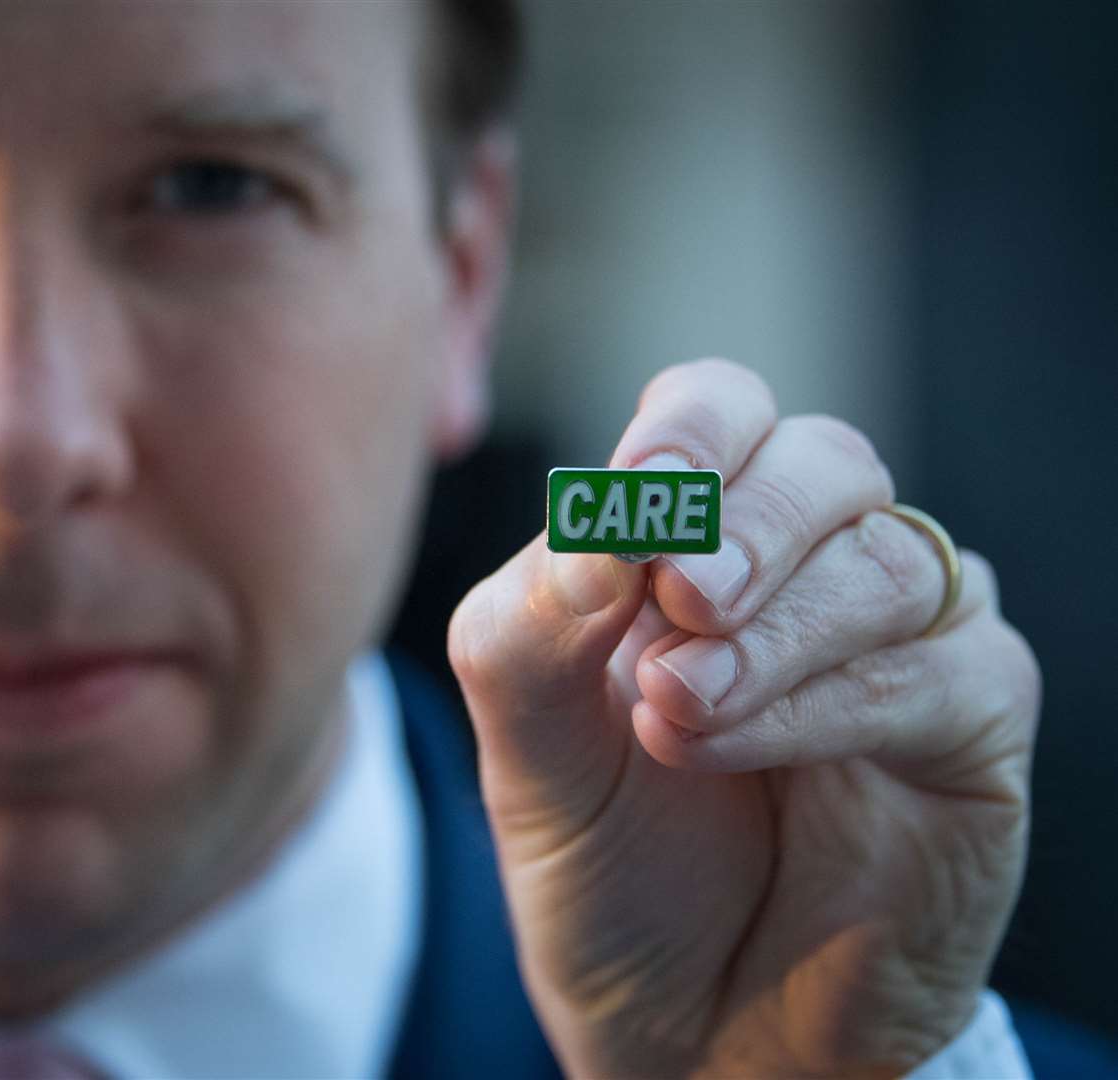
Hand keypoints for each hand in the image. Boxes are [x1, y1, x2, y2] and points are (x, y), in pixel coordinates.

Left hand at [448, 359, 1038, 1077]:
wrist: (683, 1025)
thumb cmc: (609, 866)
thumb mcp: (528, 748)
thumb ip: (531, 628)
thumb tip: (596, 527)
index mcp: (700, 540)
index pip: (719, 411)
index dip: (690, 429)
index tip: (638, 492)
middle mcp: (812, 569)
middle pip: (824, 458)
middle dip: (746, 518)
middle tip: (679, 599)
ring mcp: (904, 641)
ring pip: (885, 561)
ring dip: (774, 631)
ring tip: (676, 709)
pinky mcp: (971, 731)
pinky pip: (932, 675)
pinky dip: (823, 702)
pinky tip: (727, 743)